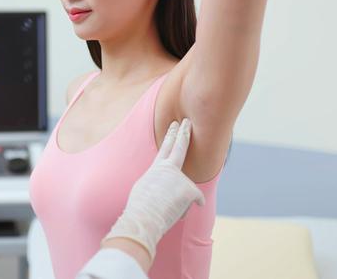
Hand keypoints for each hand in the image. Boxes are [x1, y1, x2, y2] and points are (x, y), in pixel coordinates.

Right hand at [102, 119, 204, 260]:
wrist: (143, 216)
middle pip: (180, 147)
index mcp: (156, 168)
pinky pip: (196, 201)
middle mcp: (169, 168)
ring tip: (165, 209)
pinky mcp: (190, 189)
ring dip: (177, 204)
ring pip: (186, 192)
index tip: (175, 124)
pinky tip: (176, 213)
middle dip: (184, 133)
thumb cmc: (140, 207)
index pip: (166, 147)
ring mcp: (180, 177)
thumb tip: (168, 189)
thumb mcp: (145, 190)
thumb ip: (158, 183)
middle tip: (187, 121)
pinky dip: (187, 210)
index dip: (171, 135)